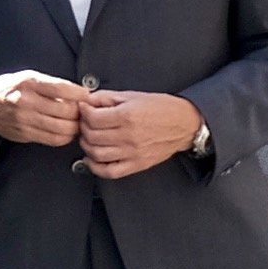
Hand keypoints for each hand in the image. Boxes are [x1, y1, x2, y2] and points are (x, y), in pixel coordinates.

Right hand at [0, 71, 85, 149]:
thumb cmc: (10, 88)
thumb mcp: (29, 77)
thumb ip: (52, 84)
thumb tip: (79, 93)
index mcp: (29, 83)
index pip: (62, 89)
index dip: (80, 94)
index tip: (87, 96)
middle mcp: (26, 102)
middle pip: (66, 111)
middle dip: (79, 112)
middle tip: (83, 111)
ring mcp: (25, 120)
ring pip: (62, 128)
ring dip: (74, 127)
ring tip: (75, 122)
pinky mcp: (25, 134)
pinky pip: (54, 140)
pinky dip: (65, 137)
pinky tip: (65, 131)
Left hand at [74, 90, 201, 179]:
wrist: (184, 124)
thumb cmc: (161, 108)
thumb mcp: (132, 96)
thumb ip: (107, 97)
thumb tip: (87, 101)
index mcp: (127, 116)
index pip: (92, 118)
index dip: (83, 112)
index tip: (84, 109)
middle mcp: (129, 136)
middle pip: (92, 136)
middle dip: (83, 127)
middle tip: (85, 122)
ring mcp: (133, 152)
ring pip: (96, 154)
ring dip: (86, 146)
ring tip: (89, 138)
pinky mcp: (137, 164)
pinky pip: (110, 172)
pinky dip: (95, 167)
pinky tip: (92, 158)